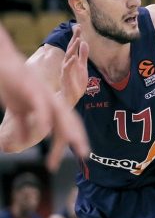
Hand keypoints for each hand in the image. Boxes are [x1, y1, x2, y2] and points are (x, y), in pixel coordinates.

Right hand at [0, 29, 88, 167]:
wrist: (3, 63)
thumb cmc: (12, 86)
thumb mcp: (18, 110)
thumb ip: (23, 126)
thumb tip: (23, 142)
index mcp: (52, 105)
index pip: (70, 123)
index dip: (78, 137)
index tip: (82, 153)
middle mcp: (52, 100)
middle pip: (71, 121)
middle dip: (79, 138)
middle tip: (84, 154)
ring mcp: (44, 95)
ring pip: (61, 116)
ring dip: (66, 133)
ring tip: (71, 145)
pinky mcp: (32, 91)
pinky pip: (42, 109)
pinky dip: (44, 122)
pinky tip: (45, 133)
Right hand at [60, 25, 89, 105]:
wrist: (71, 96)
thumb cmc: (76, 81)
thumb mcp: (82, 66)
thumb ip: (83, 55)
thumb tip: (85, 42)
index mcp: (73, 59)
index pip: (74, 46)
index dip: (76, 36)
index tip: (79, 26)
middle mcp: (68, 62)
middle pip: (71, 48)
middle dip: (74, 38)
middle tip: (78, 28)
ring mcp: (66, 69)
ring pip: (68, 56)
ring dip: (73, 48)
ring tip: (77, 39)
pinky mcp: (65, 77)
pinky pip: (66, 68)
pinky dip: (69, 62)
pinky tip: (73, 57)